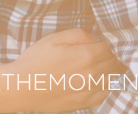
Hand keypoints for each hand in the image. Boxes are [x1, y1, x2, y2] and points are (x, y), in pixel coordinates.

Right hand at [6, 28, 124, 111]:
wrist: (23, 87)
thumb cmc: (35, 61)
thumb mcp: (53, 39)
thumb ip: (78, 34)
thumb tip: (95, 38)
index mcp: (86, 56)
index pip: (108, 49)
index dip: (103, 44)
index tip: (97, 44)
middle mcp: (93, 74)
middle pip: (114, 64)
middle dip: (109, 57)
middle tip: (99, 54)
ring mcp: (90, 91)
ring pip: (113, 79)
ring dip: (110, 71)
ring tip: (98, 66)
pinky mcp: (86, 103)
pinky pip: (105, 93)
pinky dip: (105, 85)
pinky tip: (94, 80)